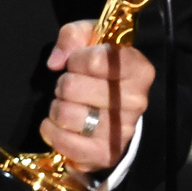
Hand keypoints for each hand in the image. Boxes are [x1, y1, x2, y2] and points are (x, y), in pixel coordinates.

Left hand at [38, 21, 153, 173]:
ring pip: (66, 115)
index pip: (96, 59)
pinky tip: (58, 125)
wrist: (115, 107)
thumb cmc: (102, 68)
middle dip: (63, 84)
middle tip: (71, 86)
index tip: (78, 62)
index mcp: (139, 70)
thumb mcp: (92, 39)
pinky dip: (52, 132)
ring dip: (57, 108)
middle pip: (73, 87)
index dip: (77, 58)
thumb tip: (55, 62)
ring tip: (67, 105)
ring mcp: (122, 131)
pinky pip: (64, 143)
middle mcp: (136, 102)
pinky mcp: (106, 154)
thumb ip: (73, 36)